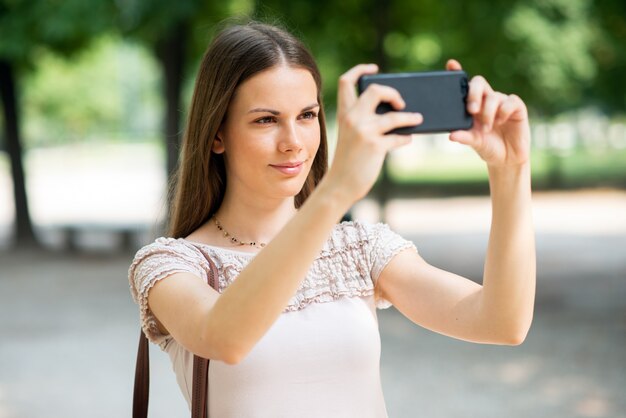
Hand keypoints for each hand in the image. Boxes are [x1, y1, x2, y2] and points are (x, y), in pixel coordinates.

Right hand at [327, 64, 422, 202]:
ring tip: (418, 119)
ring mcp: (364, 131)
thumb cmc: (347, 161)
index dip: (360, 70)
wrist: (340, 184)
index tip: (374, 68)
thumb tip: (391, 112)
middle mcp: (353, 118)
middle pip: (374, 90)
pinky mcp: (376, 146)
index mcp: (344, 114)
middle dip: (392, 92)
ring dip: (410, 117)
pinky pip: (399, 137)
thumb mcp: (349, 135)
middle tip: (399, 103)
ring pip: (394, 116)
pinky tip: (407, 139)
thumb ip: (362, 121)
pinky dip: (406, 138)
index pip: (346, 81)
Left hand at [446, 59, 530, 167]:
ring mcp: (502, 102)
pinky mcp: (516, 107)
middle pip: (479, 82)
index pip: (465, 85)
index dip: (458, 72)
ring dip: (488, 113)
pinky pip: (510, 101)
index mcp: (473, 105)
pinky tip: (501, 122)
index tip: (452, 64)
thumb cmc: (488, 146)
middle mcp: (486, 100)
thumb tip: (451, 135)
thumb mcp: (474, 142)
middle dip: (474, 93)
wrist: (507, 158)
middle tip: (471, 109)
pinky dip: (503, 111)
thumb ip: (464, 137)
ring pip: (494, 96)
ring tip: (487, 128)